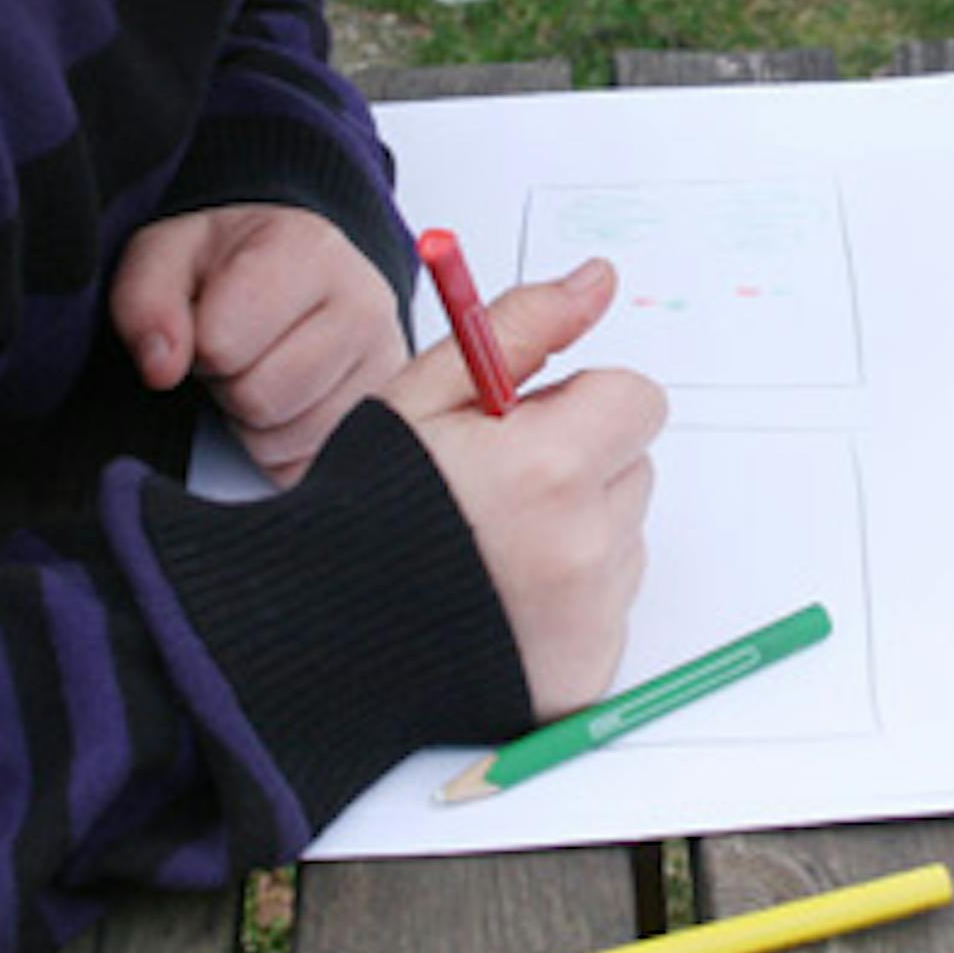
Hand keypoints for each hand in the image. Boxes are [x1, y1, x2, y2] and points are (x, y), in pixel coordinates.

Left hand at [111, 205, 409, 485]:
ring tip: (260, 371)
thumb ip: (146, 302)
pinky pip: (306, 468)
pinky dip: (279, 448)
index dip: (195, 344)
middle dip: (226, 385)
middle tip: (233, 353)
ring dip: (250, 422)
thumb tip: (160, 369)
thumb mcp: (166, 256)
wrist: (291, 268)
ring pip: (283, 441)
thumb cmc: (226, 264)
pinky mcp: (390, 419)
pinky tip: (284, 401)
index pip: (221, 343)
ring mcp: (387, 366)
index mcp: (309, 249)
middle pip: (258, 398)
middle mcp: (365, 304)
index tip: (206, 321)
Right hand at [383, 259, 665, 720]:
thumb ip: (520, 328)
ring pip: (622, 538)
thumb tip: (597, 280)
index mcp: (550, 467)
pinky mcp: (588, 671)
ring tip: (489, 546)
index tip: (523, 424)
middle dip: (578, 464)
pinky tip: (499, 597)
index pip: (635, 400)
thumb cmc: (362, 511)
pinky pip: (608, 609)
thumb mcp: (423, 395)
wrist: (318, 636)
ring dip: (576, 532)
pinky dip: (568, 600)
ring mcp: (591, 619)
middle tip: (494, 486)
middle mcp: (585, 548)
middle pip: (632, 468)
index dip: (577, 403)